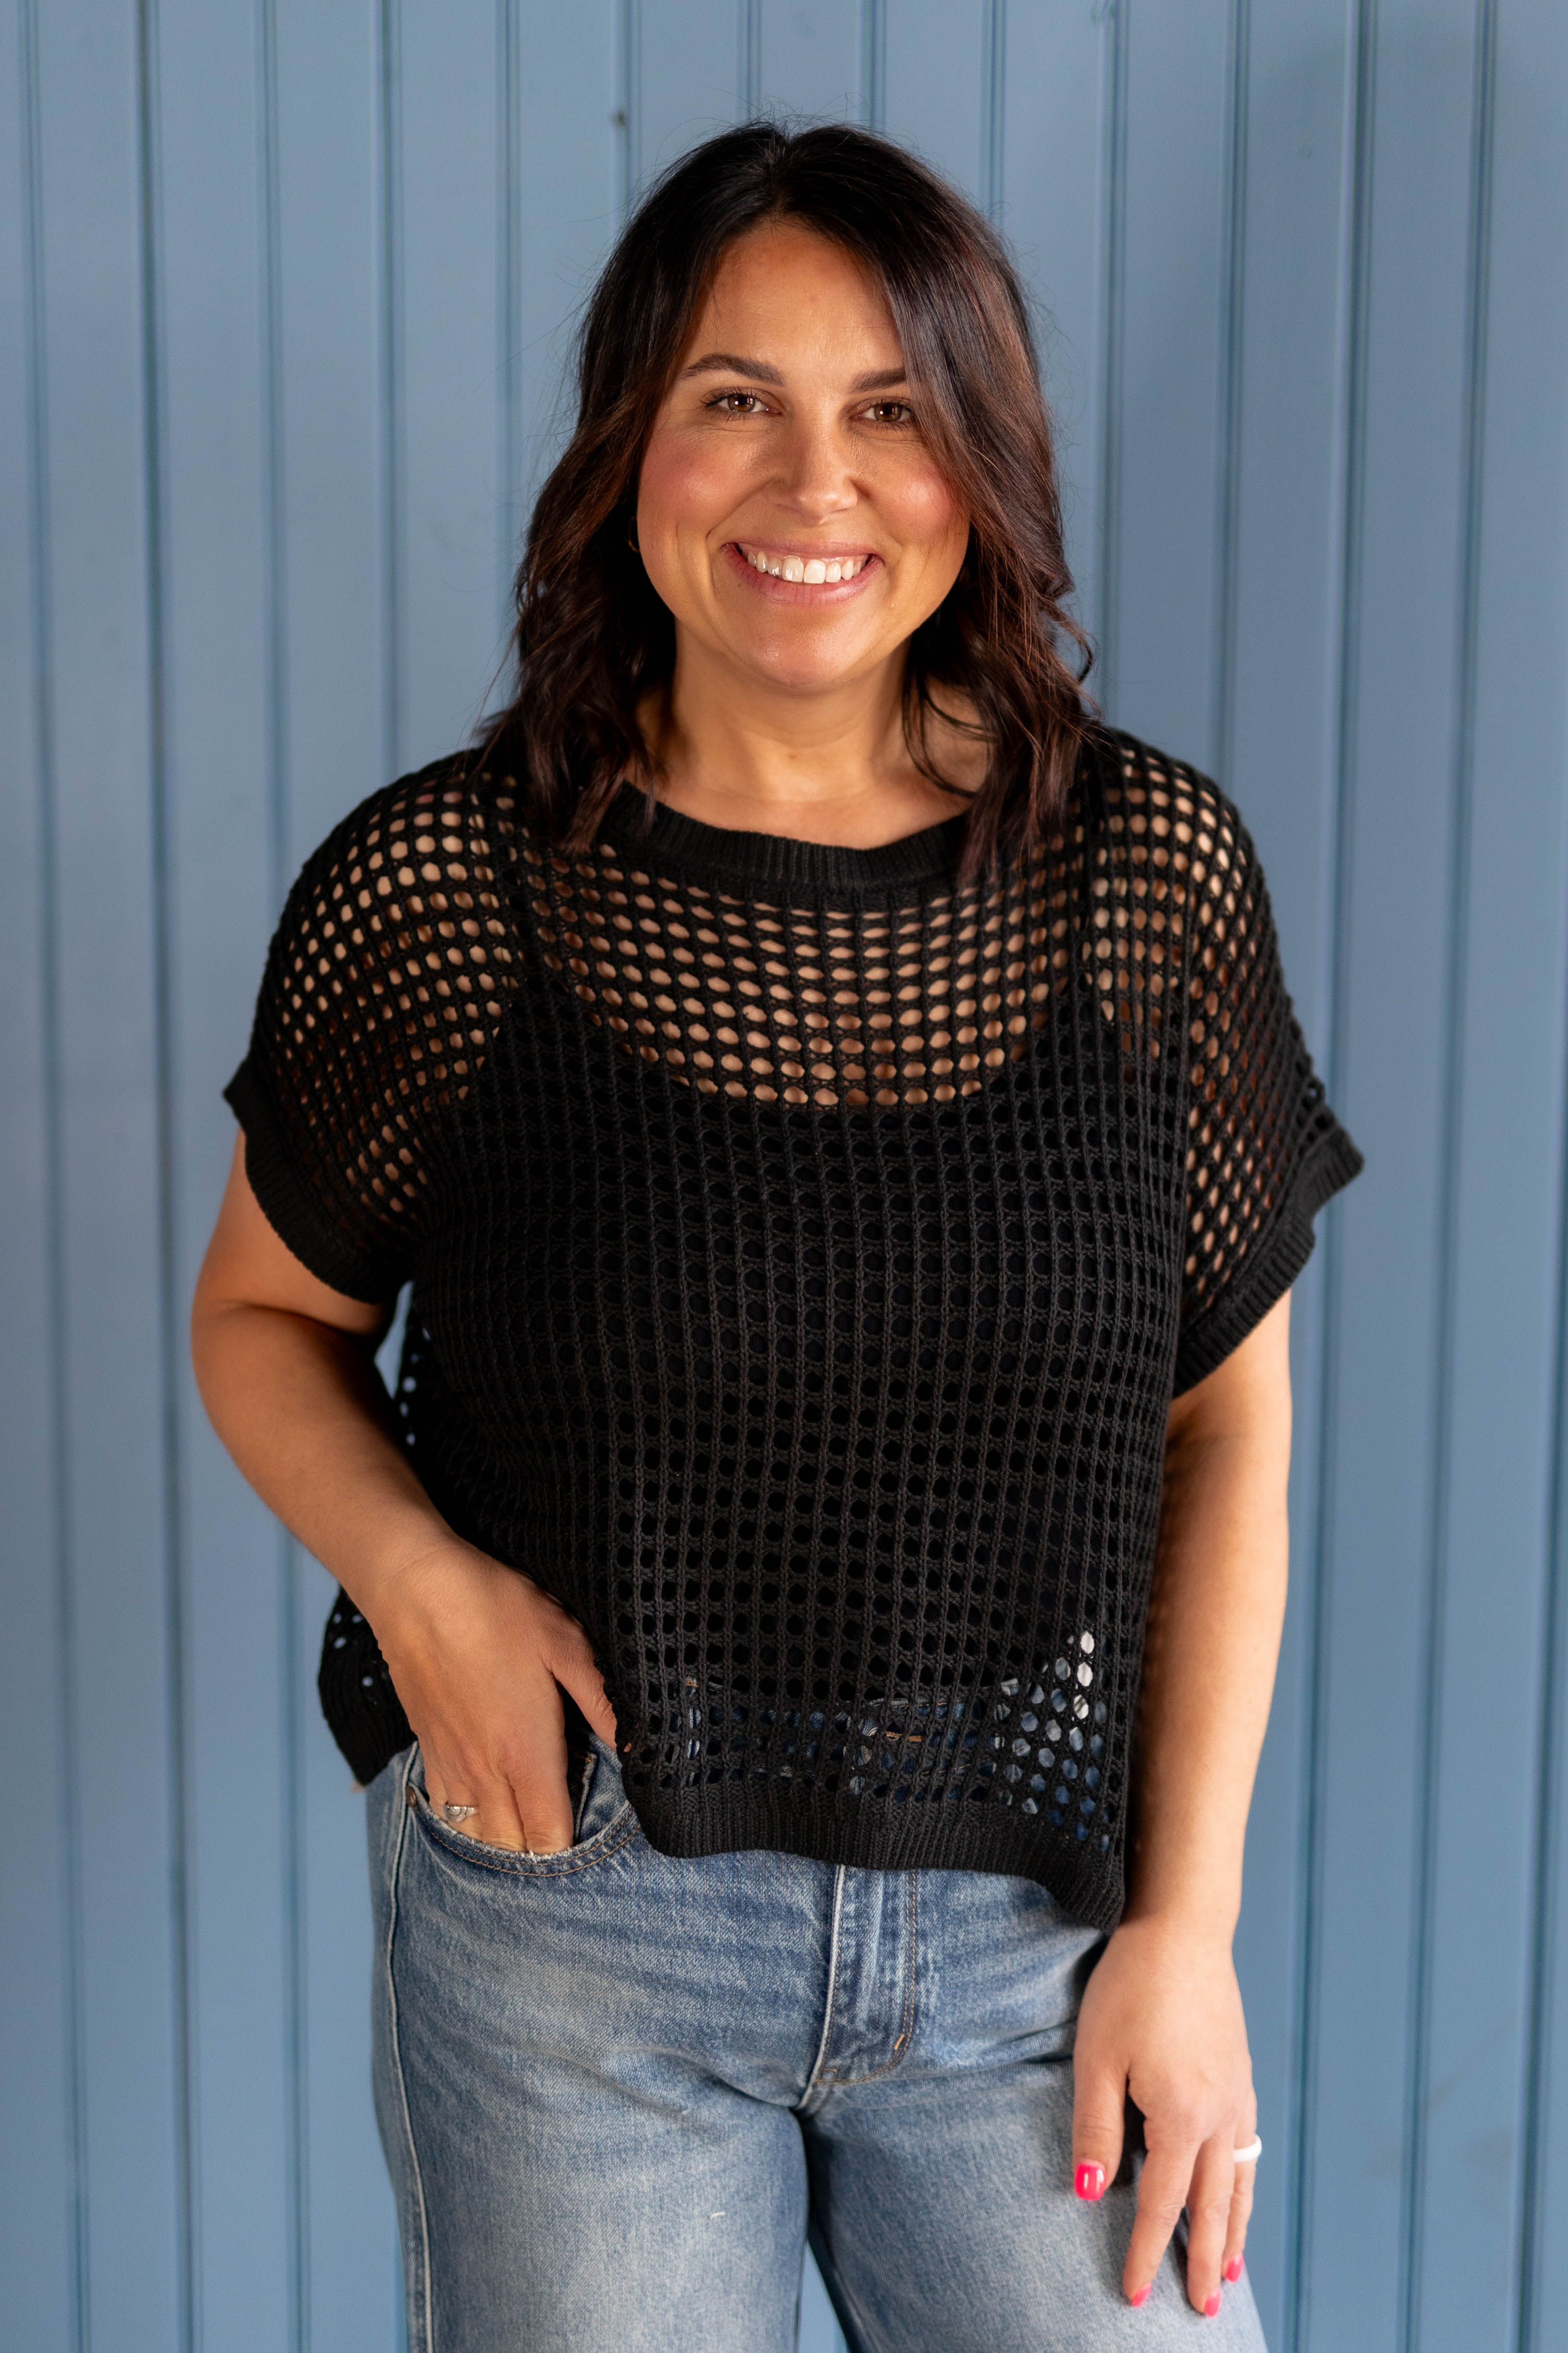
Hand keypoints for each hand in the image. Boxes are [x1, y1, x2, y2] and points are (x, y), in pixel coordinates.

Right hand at [371, 1538, 617, 1852]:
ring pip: (473, 1836)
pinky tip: (483, 1799)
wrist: (415, 1589)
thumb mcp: (566, 1644)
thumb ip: (601, 1702)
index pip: (549, 1838)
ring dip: (501, 1839)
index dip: (572, 1846)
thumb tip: (638, 1746)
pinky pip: (442, 1809)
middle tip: (564, 1824)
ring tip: (526, 1820)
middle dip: (538, 1851)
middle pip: (512, 1849)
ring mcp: (449, 1764)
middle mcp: (484, 1773)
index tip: (591, 1827)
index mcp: (525, 1754)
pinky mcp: (425, 1748)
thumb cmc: (497, 1611)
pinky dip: (465, 1819)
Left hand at [1069, 1914, 1256, 2314]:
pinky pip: (1247, 2150)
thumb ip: (1096, 2129)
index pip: (1161, 2205)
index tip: (1136, 2294)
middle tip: (1204, 2310)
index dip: (1147, 2252)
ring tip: (1231, 2275)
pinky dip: (1245, 2187)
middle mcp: (1220, 2116)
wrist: (1182, 1930)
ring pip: (1240, 2183)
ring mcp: (1237, 2096)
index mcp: (1181, 2117)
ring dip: (1235, 2233)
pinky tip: (1238, 2195)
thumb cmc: (1131, 1988)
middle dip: (1206, 2262)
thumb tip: (1086, 2193)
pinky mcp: (1241, 2076)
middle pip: (1214, 2207)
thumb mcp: (1097, 2057)